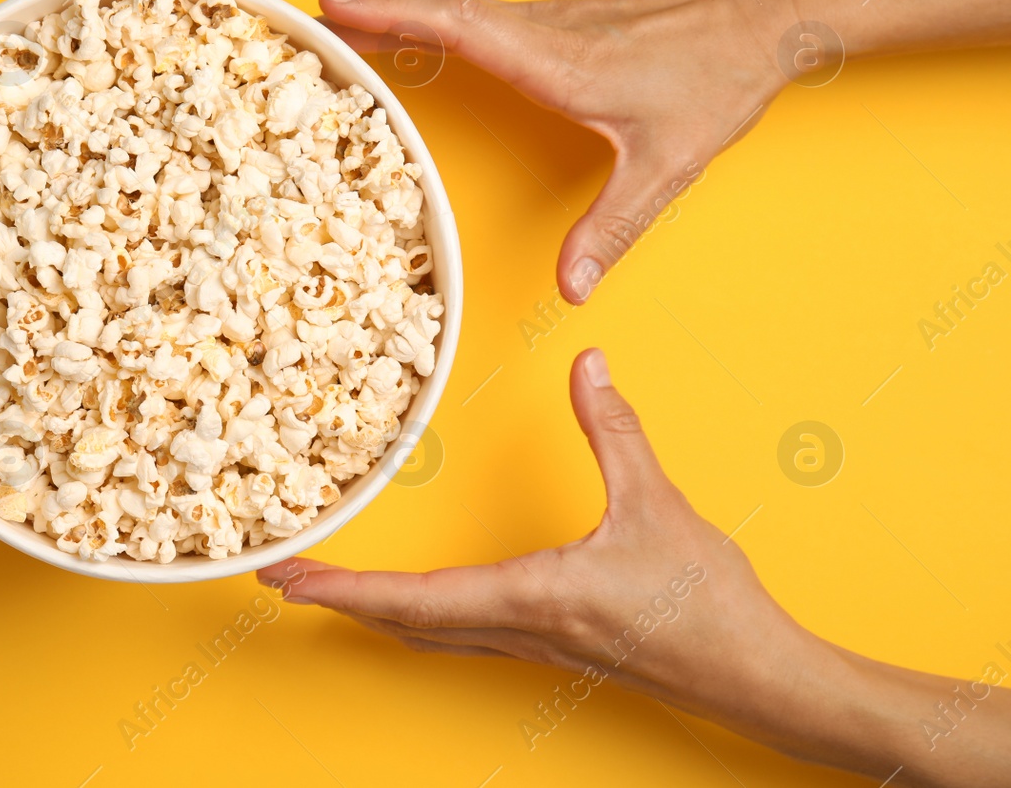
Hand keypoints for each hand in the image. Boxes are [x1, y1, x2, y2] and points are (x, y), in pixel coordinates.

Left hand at [256, 349, 1010, 785]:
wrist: (758, 677)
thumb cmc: (706, 605)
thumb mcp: (656, 503)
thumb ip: (614, 430)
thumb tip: (588, 364)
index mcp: (530, 596)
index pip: (412, 598)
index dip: (344, 588)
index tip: (288, 578)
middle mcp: (519, 627)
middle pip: (404, 622)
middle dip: (338, 600)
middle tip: (283, 576)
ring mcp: (533, 643)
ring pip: (430, 634)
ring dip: (374, 611)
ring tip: (330, 588)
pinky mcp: (553, 643)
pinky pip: (462, 633)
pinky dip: (418, 617)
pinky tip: (417, 604)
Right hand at [319, 0, 797, 302]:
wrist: (771, 13)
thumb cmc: (720, 79)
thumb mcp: (667, 164)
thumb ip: (613, 226)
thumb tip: (571, 288)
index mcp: (557, 57)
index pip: (457, 27)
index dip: (392, 16)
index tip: (334, 5)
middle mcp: (547, 28)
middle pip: (444, 12)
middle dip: (377, 11)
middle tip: (316, 15)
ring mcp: (558, 17)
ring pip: (464, 10)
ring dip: (406, 12)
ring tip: (354, 25)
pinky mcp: (570, 19)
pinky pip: (489, 16)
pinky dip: (444, 20)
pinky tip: (434, 35)